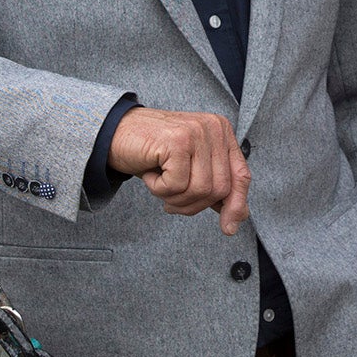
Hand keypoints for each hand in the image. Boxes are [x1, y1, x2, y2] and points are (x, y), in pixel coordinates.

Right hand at [108, 108, 250, 233]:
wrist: (115, 134)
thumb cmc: (152, 153)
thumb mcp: (189, 169)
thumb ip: (213, 187)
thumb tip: (237, 217)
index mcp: (222, 132)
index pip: (241, 175)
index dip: (236, 204)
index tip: (228, 228)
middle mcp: (213, 128)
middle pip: (220, 188)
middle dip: (193, 204)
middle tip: (171, 199)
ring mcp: (196, 132)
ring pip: (200, 189)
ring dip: (175, 198)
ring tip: (160, 184)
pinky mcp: (177, 141)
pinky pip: (177, 185)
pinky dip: (160, 189)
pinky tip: (151, 174)